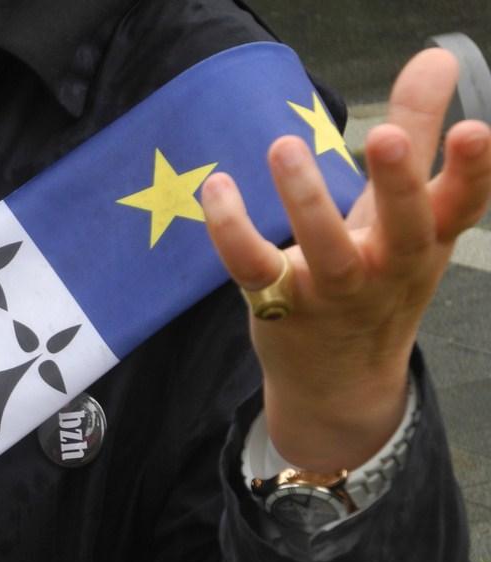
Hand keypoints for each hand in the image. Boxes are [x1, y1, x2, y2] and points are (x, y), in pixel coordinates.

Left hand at [201, 49, 490, 471]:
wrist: (339, 382)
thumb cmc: (377, 281)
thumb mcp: (406, 217)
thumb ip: (416, 137)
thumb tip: (436, 58)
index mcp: (424, 244)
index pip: (460, 207)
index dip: (473, 172)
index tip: (475, 131)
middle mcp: (386, 271)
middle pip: (403, 230)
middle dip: (398, 185)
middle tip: (386, 136)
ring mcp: (332, 294)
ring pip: (326, 252)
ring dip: (307, 201)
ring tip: (285, 146)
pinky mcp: (279, 305)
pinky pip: (253, 268)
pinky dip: (232, 231)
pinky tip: (217, 188)